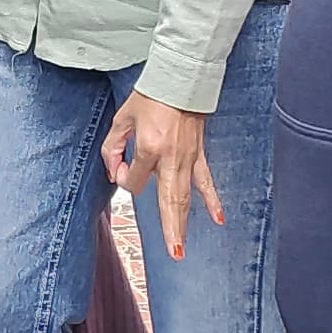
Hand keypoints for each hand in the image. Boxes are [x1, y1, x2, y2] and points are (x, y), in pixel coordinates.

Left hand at [101, 89, 224, 260]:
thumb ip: (113, 147)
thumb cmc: (151, 96)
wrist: (181, 79)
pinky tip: (218, 218)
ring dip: (184, 223)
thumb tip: (115, 172)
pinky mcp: (198, 155)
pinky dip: (212, 200)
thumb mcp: (122, 118)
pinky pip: (205, 181)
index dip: (124, 177)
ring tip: (183, 248)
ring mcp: (188, 158)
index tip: (121, 167)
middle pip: (168, 200)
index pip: (135, 179)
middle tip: (174, 253)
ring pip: (185, 197)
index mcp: (150, 148)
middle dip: (171, 228)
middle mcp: (171, 158)